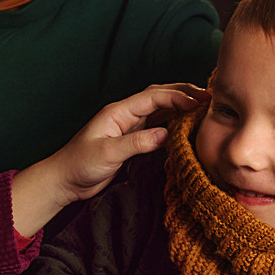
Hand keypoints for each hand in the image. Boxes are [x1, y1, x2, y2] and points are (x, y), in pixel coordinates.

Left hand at [8, 85, 202, 236]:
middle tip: (209, 97)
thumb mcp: (108, 153)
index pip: (154, 97)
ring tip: (204, 108)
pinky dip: (173, 123)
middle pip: (160, 96)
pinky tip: (186, 126)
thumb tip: (166, 135)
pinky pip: (157, 127)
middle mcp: (126, 115)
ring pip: (160, 110)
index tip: (199, 101)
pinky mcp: (132, 141)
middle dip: (184, 93)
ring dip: (181, 106)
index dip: (178, 96)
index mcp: (119, 112)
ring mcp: (129, 127)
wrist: (65, 181)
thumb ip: (137, 143)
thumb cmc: (79, 164)